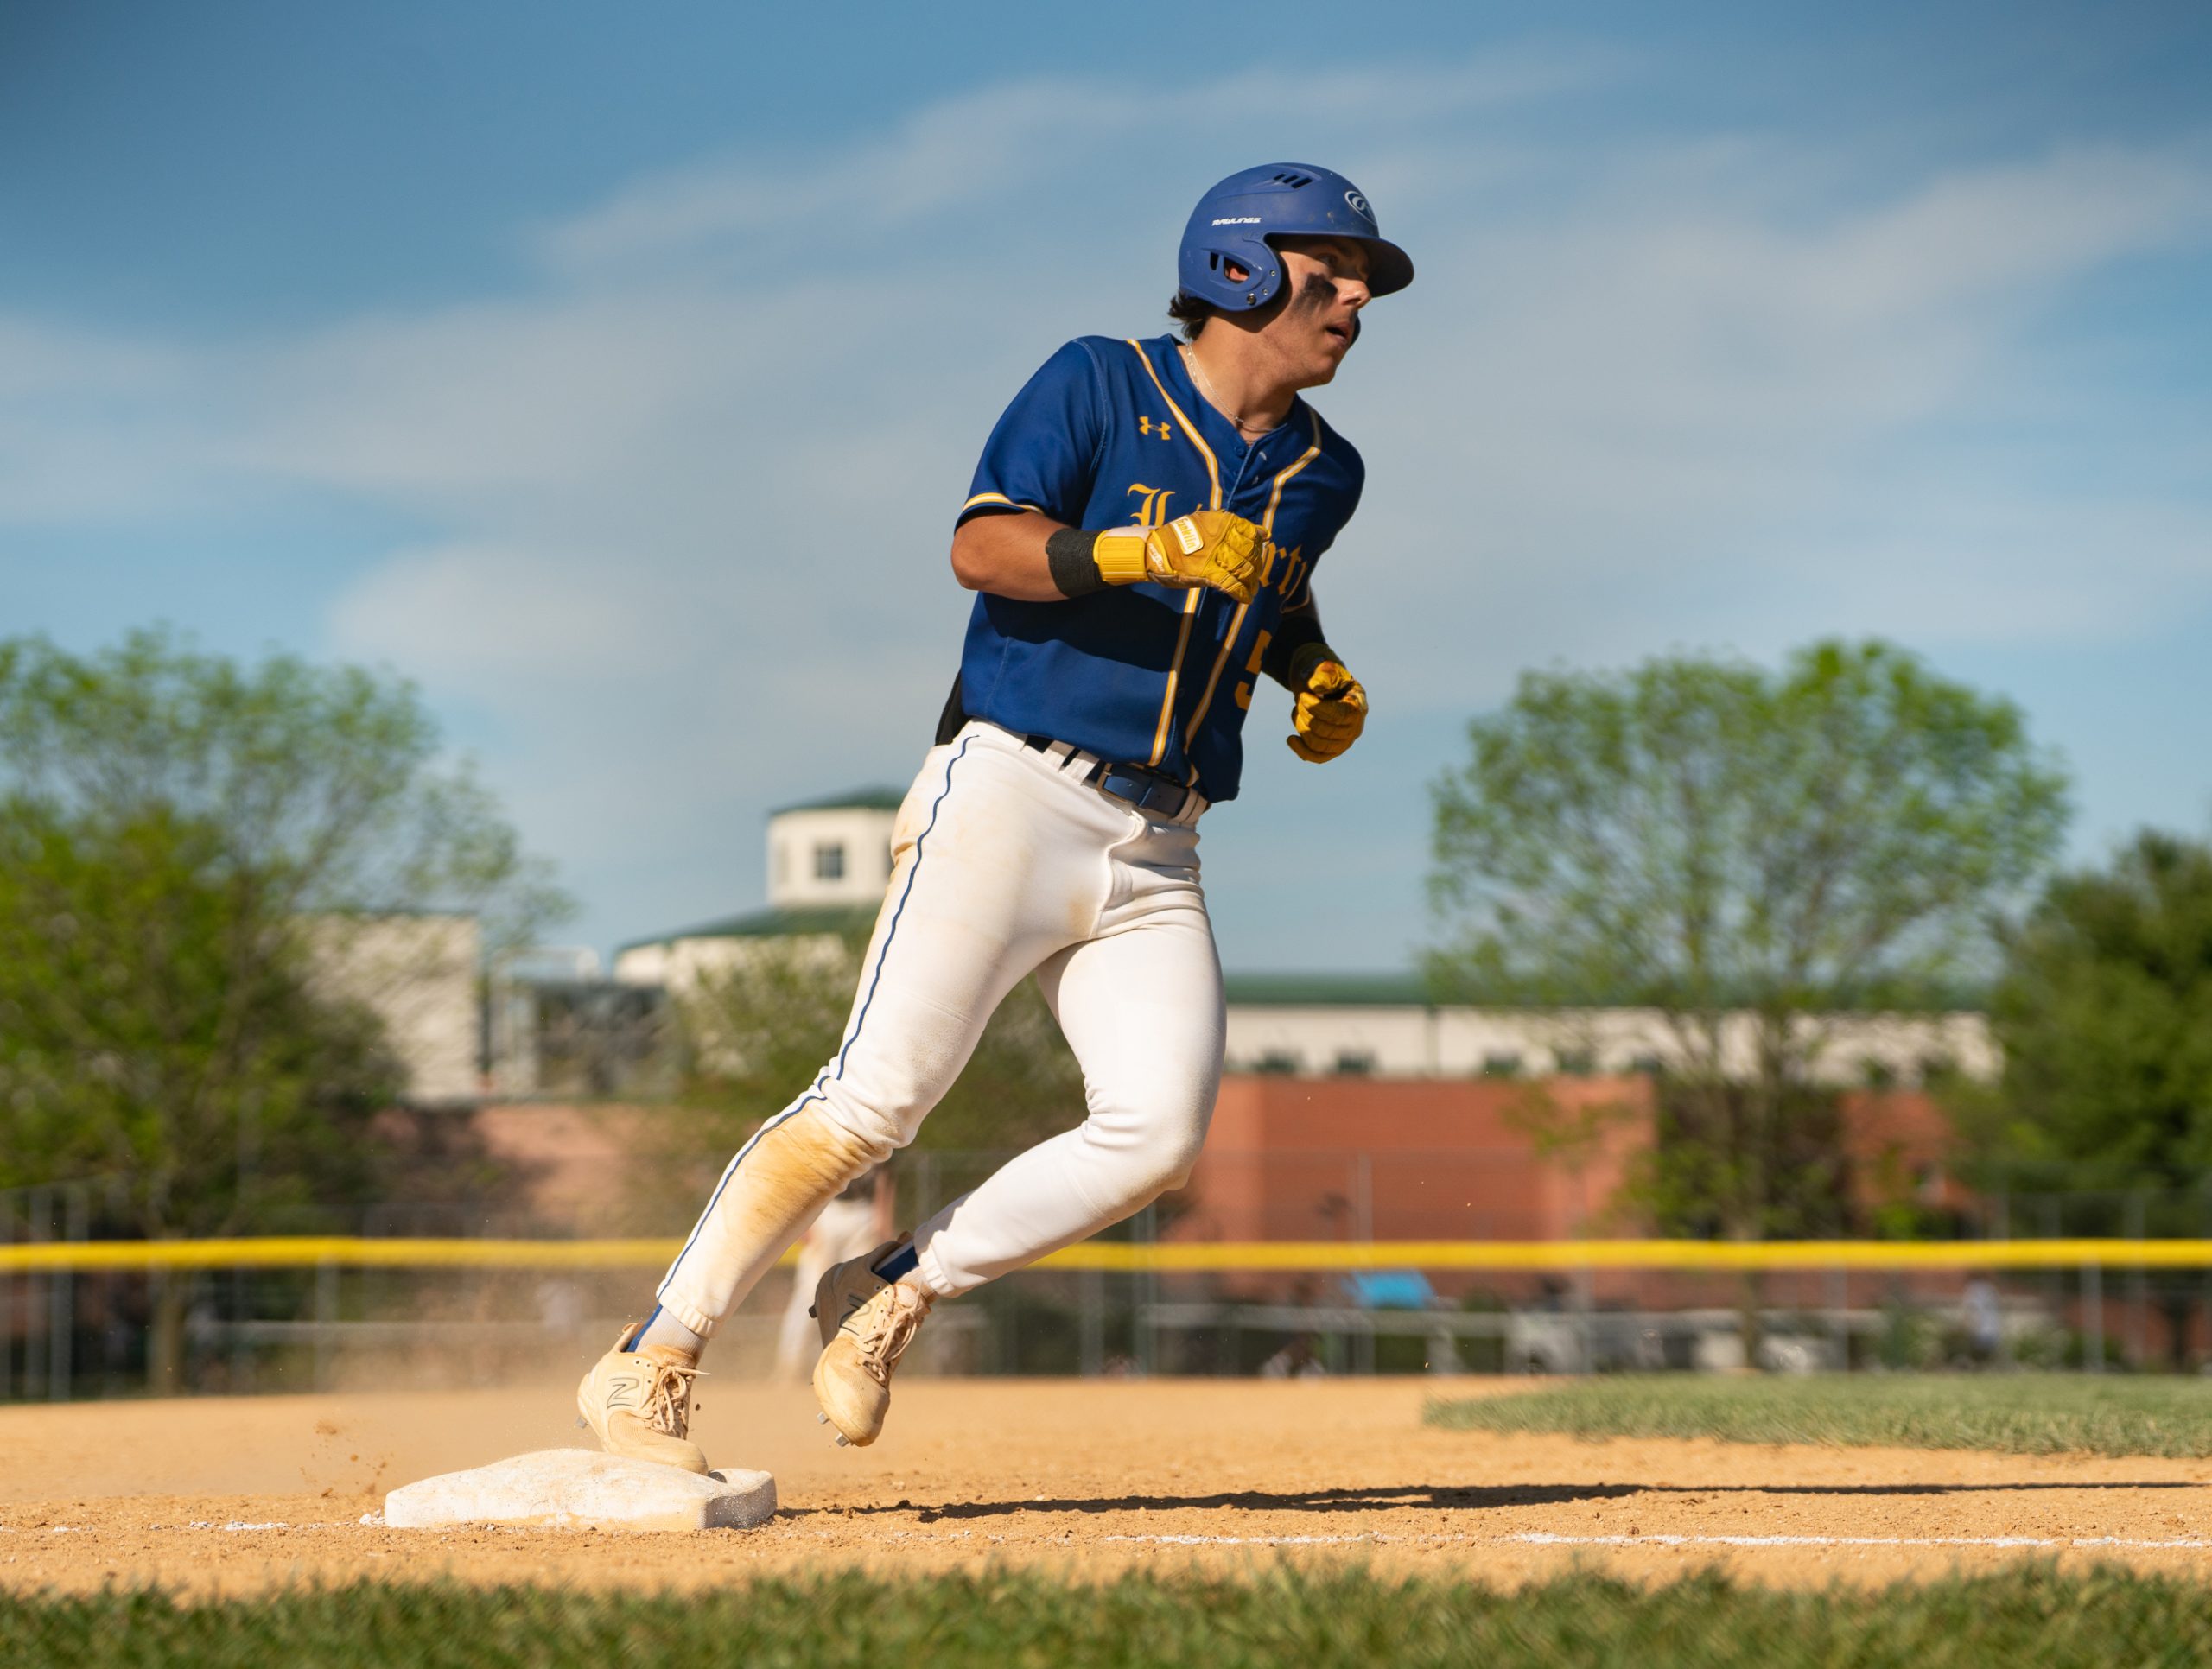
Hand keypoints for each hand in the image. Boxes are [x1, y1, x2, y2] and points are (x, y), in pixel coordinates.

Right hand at [1094, 511, 1262, 602]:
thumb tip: (1247, 532)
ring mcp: (1216, 556)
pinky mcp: (1208, 574)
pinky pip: (1232, 585)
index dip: (1258, 543)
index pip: (1251, 532)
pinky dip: (1241, 593)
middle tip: (1255, 573)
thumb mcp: (1201, 523)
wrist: (1154, 550)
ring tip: (1252, 587)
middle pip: (1250, 553)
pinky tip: (1245, 598)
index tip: (1259, 550)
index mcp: (1221, 523)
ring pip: (1244, 569)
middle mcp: (1222, 538)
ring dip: (1251, 580)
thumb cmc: (1175, 537)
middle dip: (1256, 564)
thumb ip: (1223, 527)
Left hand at [1286, 645, 1365, 761]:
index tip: (1303, 696)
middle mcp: (1355, 725)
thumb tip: (1317, 687)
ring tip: (1297, 709)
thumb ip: (1324, 674)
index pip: (1340, 715)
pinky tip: (1290, 738)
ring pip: (1319, 744)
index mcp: (1358, 703)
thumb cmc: (1321, 673)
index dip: (1317, 708)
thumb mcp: (1324, 667)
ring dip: (1301, 726)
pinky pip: (1317, 757)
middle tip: (1300, 698)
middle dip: (1306, 714)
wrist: (1316, 681)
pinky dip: (1301, 750)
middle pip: (1326, 731)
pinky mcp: (1332, 749)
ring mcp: (1345, 740)